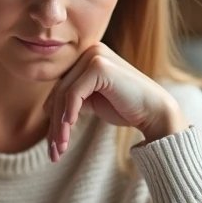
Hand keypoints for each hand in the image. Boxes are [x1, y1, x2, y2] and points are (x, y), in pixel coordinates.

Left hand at [44, 43, 187, 161]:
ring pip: (63, 94)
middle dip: (54, 124)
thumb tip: (46, 108)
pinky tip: (69, 130)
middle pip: (59, 91)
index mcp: (88, 57)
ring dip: (59, 125)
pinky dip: (69, 114)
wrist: (155, 111)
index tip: (53, 143)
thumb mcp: (93, 101)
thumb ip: (73, 99)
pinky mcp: (99, 66)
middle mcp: (90, 51)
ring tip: (60, 149)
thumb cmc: (126, 107)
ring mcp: (95, 56)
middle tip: (54, 151)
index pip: (61, 87)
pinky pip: (74, 94)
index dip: (53, 115)